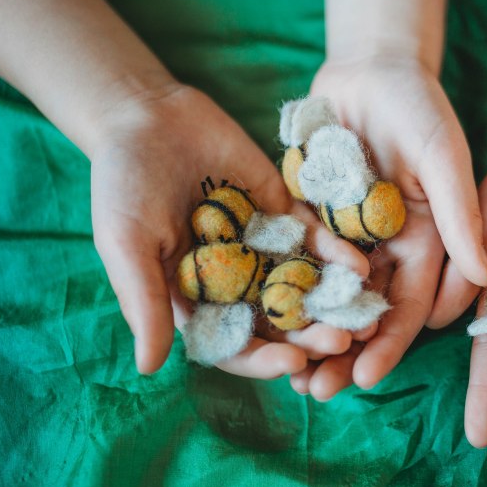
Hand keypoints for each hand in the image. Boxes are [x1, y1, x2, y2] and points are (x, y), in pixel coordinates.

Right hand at [90, 83, 370, 377]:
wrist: (148, 118)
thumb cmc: (123, 185)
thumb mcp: (127, 244)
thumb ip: (145, 302)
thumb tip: (149, 367)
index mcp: (196, 301)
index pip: (235, 344)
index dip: (263, 359)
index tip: (293, 365)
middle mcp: (235, 283)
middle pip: (278, 321)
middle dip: (310, 336)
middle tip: (342, 342)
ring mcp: (263, 249)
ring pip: (303, 285)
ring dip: (332, 302)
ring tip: (364, 313)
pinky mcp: (283, 213)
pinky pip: (314, 238)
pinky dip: (336, 252)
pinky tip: (360, 264)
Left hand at [289, 56, 486, 399]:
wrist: (370, 68)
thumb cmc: (419, 108)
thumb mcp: (444, 157)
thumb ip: (460, 214)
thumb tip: (485, 277)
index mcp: (425, 241)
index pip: (410, 305)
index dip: (391, 343)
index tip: (368, 377)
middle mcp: (385, 248)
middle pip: (365, 312)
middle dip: (343, 353)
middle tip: (318, 391)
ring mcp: (345, 235)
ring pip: (327, 296)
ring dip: (309, 333)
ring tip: (287, 374)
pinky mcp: (309, 215)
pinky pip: (295, 260)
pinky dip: (282, 290)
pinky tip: (260, 317)